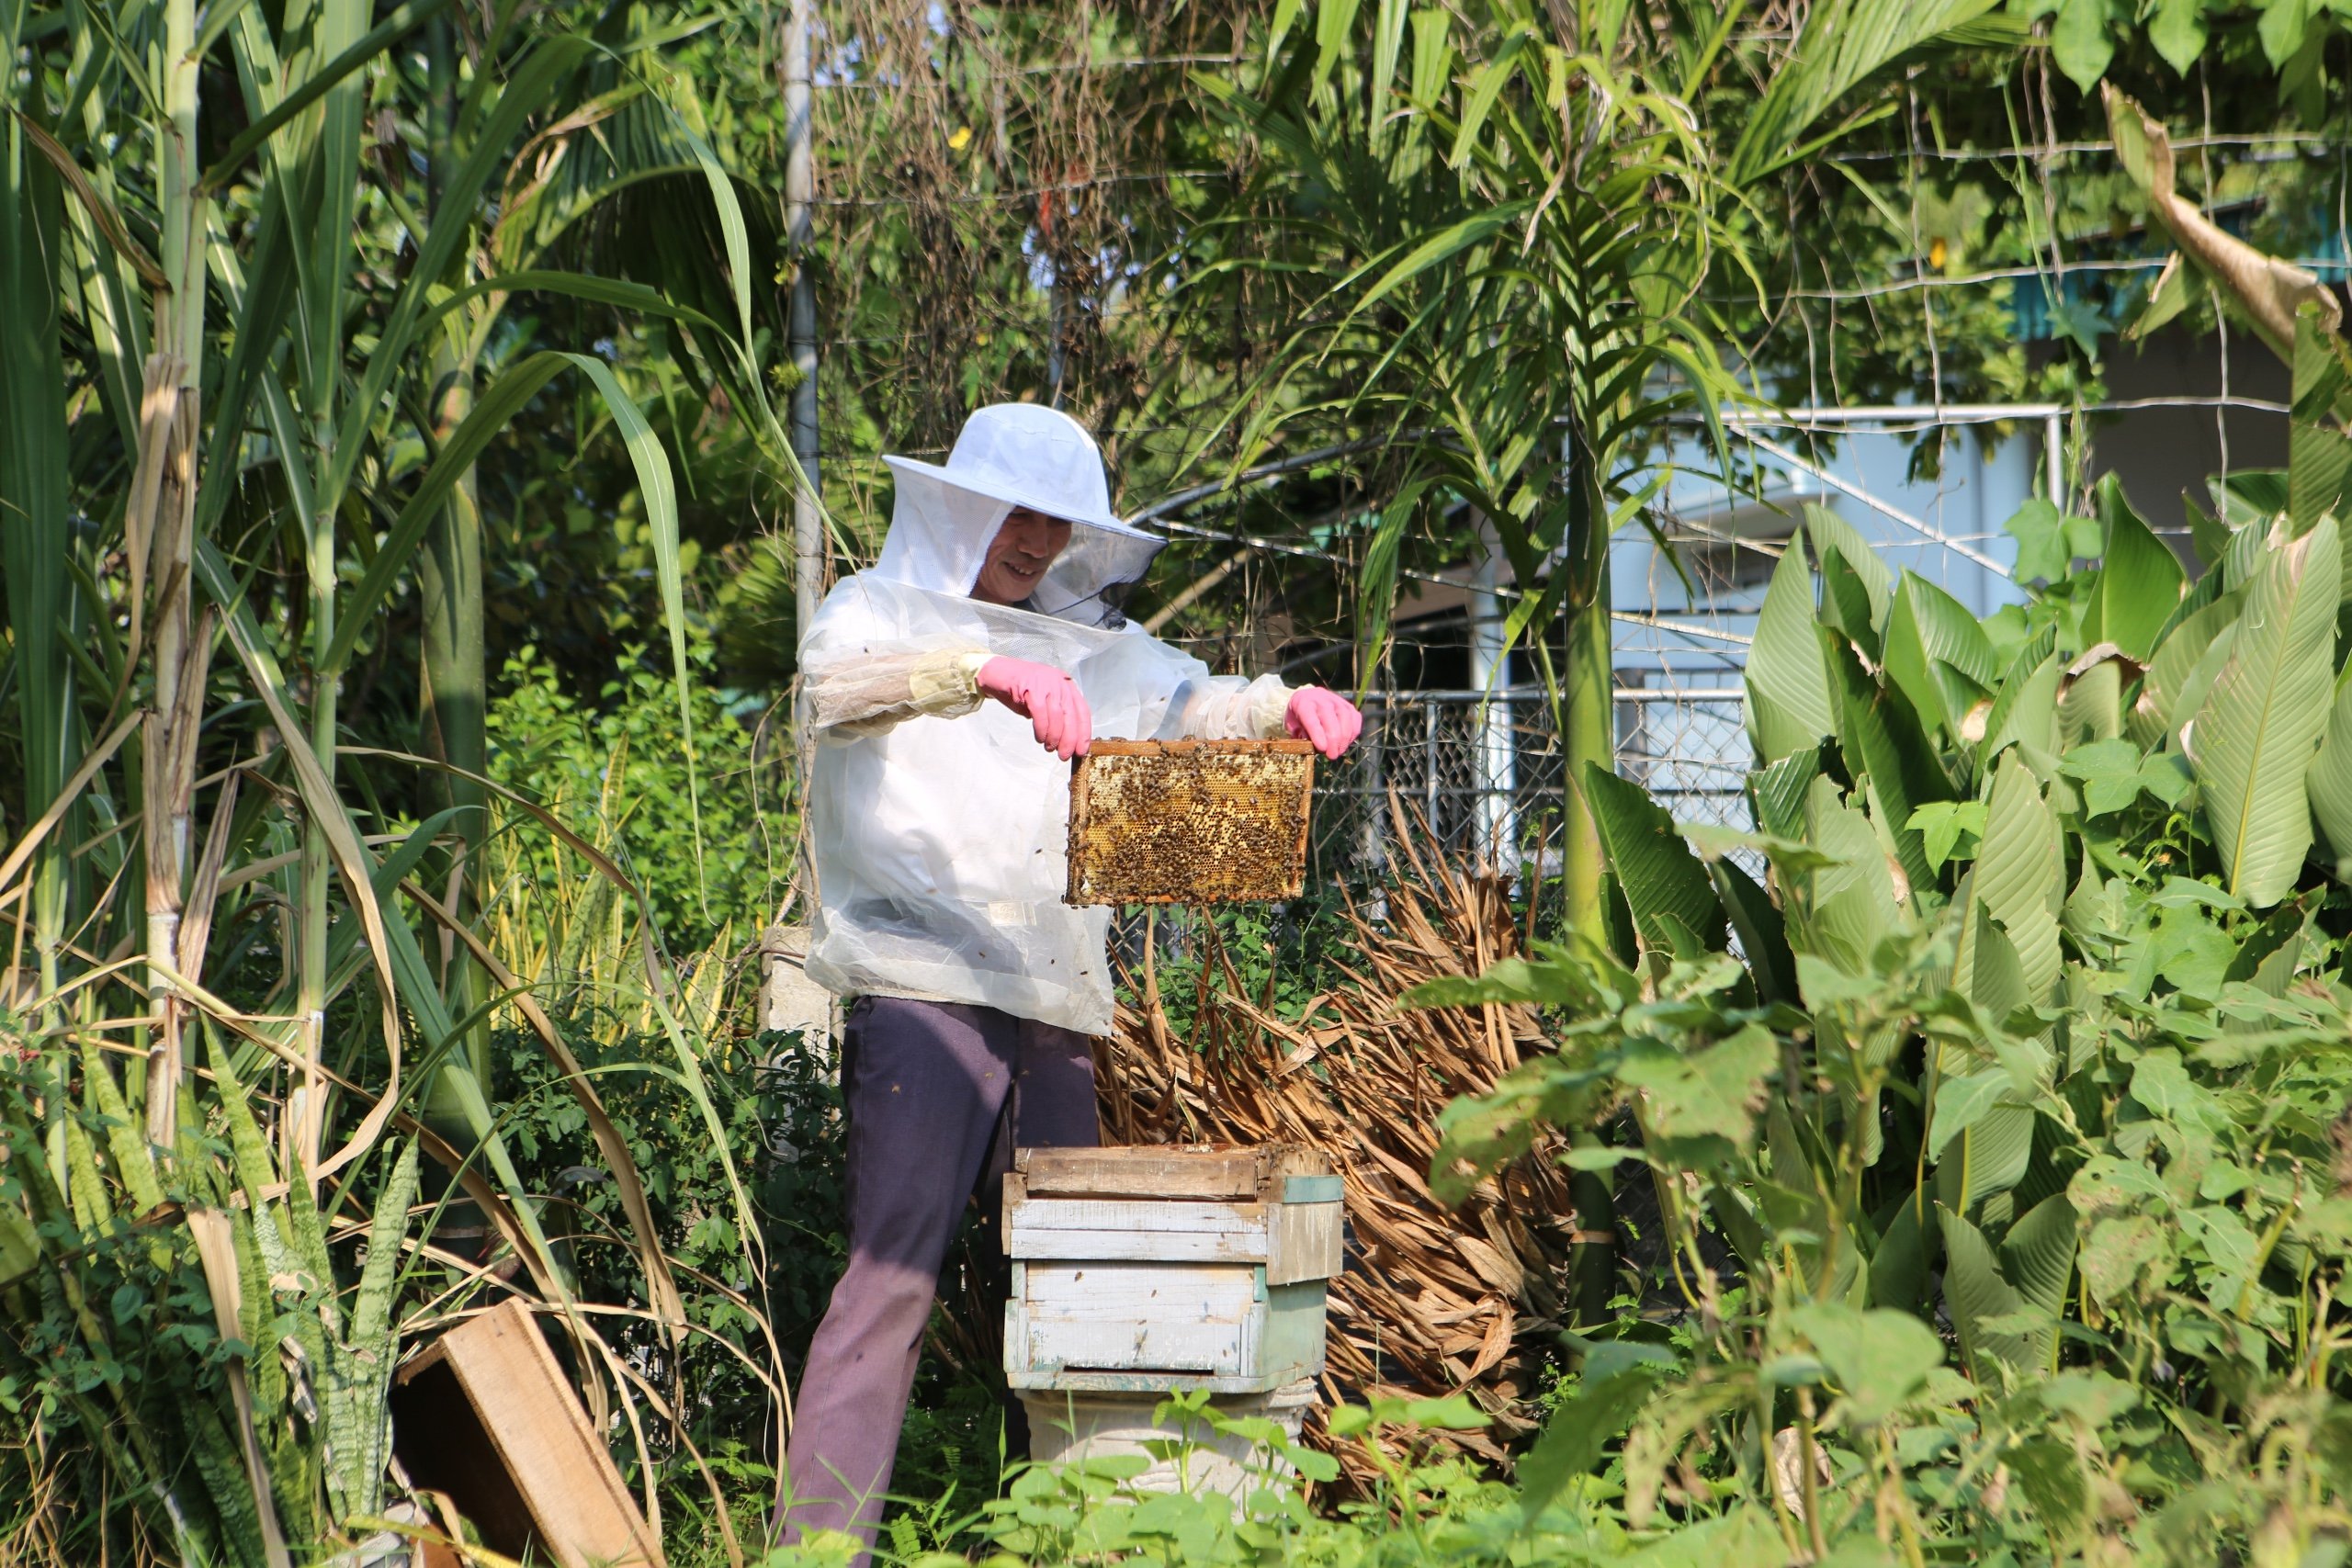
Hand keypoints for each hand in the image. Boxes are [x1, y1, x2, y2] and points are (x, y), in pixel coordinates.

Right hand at [976, 656, 1092, 759]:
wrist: (998, 672)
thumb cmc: (1022, 690)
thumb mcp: (1045, 701)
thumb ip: (1057, 715)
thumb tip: (1067, 741)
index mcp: (1067, 686)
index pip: (1082, 711)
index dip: (1083, 733)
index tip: (1080, 751)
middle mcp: (1060, 683)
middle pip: (1071, 715)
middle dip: (1070, 739)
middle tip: (1064, 755)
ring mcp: (1047, 683)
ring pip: (1056, 716)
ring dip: (1054, 736)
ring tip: (1049, 748)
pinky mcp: (1032, 687)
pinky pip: (1040, 714)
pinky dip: (1041, 729)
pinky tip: (1039, 738)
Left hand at [1285, 687, 1362, 759]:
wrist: (1307, 698)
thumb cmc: (1298, 716)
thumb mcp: (1292, 726)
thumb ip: (1300, 736)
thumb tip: (1312, 746)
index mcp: (1304, 704)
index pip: (1312, 720)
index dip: (1318, 735)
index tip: (1323, 749)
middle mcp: (1321, 699)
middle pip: (1331, 720)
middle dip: (1333, 741)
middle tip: (1332, 756)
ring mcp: (1337, 701)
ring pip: (1346, 719)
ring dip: (1344, 739)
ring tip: (1339, 751)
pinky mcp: (1348, 705)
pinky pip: (1355, 718)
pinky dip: (1353, 733)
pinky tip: (1346, 742)